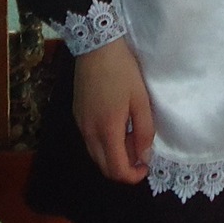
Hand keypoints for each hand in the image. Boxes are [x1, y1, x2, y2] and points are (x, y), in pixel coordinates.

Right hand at [72, 38, 155, 182]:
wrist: (96, 46)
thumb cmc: (123, 72)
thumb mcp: (140, 100)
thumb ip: (144, 131)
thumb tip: (144, 157)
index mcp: (106, 131)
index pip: (116, 170)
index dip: (132, 176)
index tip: (145, 167)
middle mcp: (89, 133)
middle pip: (103, 167)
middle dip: (123, 167)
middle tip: (140, 151)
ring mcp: (80, 124)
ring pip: (96, 154)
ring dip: (113, 155)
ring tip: (130, 136)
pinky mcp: (77, 114)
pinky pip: (90, 140)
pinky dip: (104, 143)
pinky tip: (117, 126)